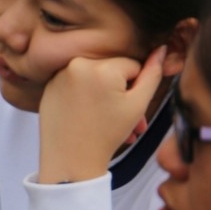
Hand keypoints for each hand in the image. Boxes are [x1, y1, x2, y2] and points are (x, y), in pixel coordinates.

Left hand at [38, 46, 167, 183]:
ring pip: (94, 79)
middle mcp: (76, 64)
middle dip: (121, 93)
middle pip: (111, 71)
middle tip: (126, 118)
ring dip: (105, 97)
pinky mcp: (49, 86)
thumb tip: (161, 48)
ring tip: (110, 122)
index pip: (132, 65)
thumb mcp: (138, 105)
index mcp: (100, 67)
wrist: (70, 161)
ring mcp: (59, 75)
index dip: (136, 87)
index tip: (131, 106)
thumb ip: (152, 74)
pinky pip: (76, 84)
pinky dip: (86, 97)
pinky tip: (90, 116)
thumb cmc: (107, 135)